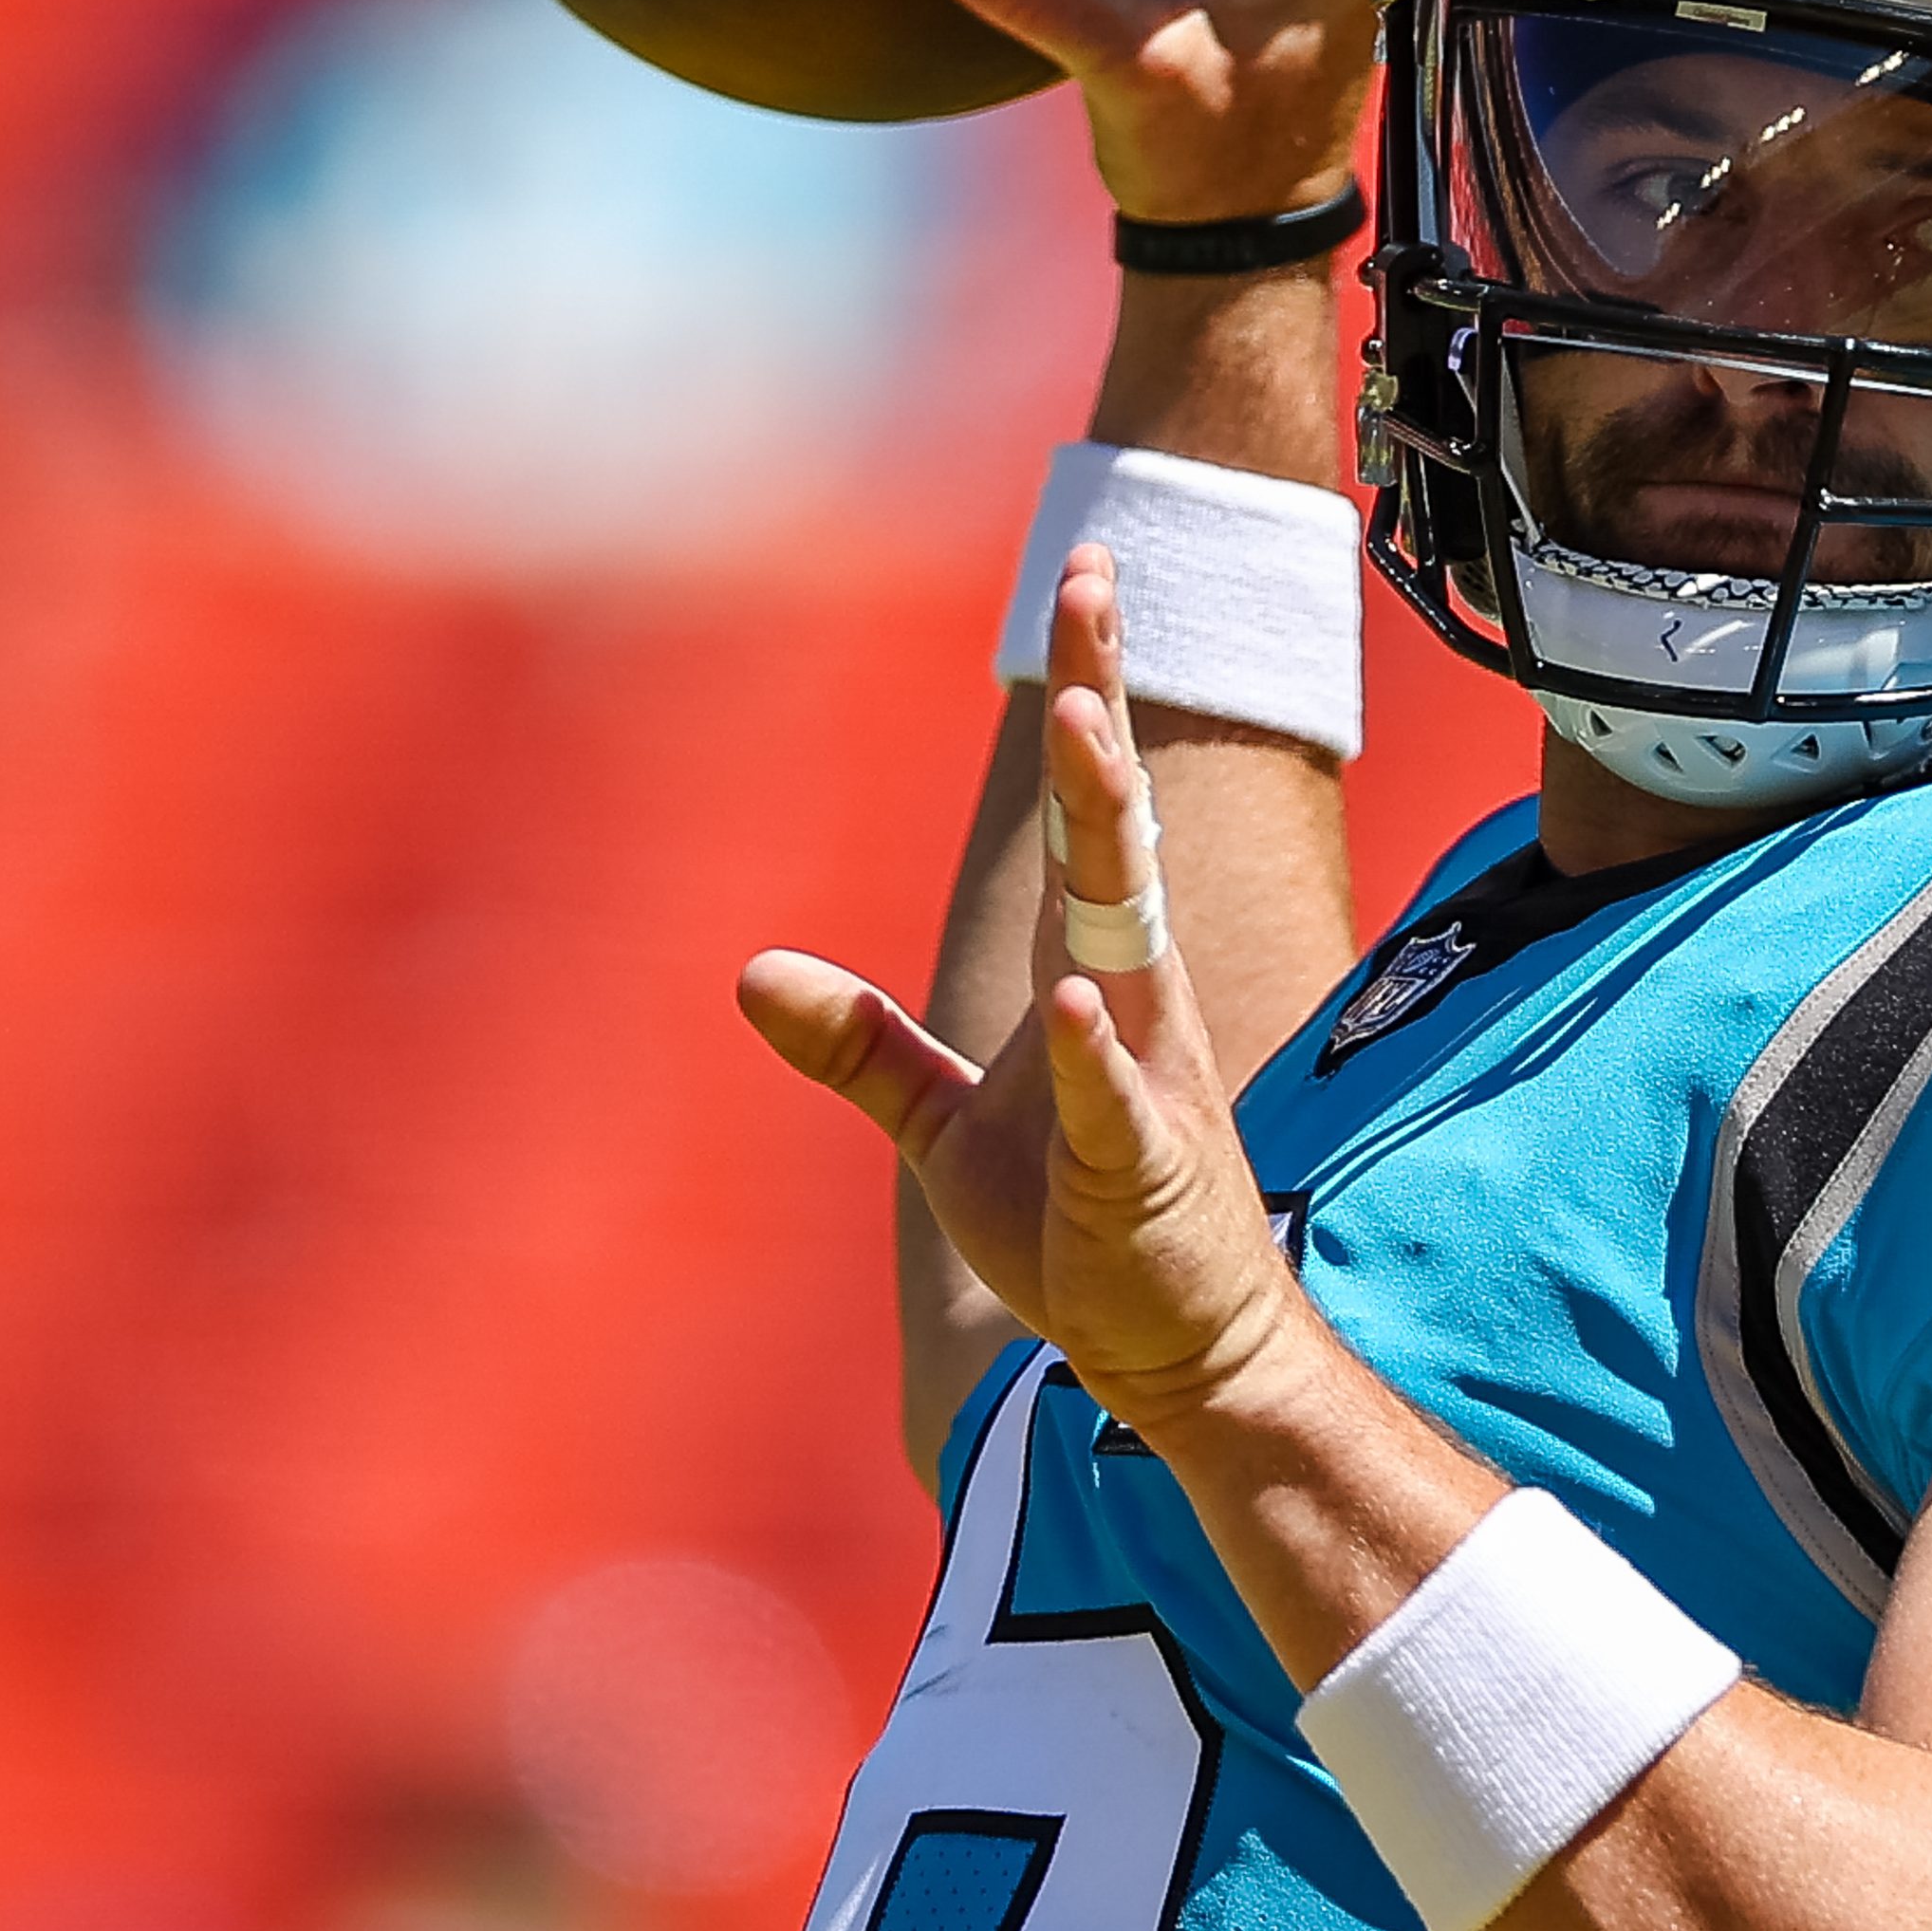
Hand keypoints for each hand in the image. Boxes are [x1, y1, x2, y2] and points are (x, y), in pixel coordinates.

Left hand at [742, 547, 1316, 1431]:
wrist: (1179, 1354)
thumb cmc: (1081, 1230)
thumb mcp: (945, 1131)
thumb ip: (861, 1048)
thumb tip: (752, 973)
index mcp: (1092, 971)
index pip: (1076, 814)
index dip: (1082, 691)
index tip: (1083, 575)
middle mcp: (1132, 994)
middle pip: (1112, 826)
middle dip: (1102, 703)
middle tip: (1094, 582)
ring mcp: (1149, 1075)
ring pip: (1128, 927)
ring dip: (1107, 829)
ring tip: (1081, 732)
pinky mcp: (1150, 1170)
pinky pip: (1120, 1097)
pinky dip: (1100, 1047)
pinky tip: (1084, 997)